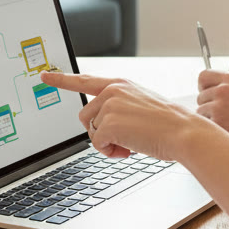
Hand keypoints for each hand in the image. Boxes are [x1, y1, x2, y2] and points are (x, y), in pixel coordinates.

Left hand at [40, 71, 226, 161]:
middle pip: (86, 117)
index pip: (84, 80)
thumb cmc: (168, 123)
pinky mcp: (109, 122)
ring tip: (131, 143)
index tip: (44, 76)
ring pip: (91, 131)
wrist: (183, 131)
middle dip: (101, 132)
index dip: (62, 80)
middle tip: (125, 139)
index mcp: (120, 84)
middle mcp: (112, 91)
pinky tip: (128, 149)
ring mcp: (109, 105)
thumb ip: (119, 108)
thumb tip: (102, 127)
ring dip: (107, 143)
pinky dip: (110, 151)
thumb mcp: (141, 106)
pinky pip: (97, 144)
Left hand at [196, 70, 228, 152]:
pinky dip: (216, 130)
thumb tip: (213, 93)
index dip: (203, 87)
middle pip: (201, 97)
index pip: (203, 77)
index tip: (208, 96)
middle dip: (208, 107)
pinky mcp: (219, 123)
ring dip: (211, 120)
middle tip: (222, 117)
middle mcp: (223, 89)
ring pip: (201, 113)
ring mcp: (219, 106)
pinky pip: (208, 127)